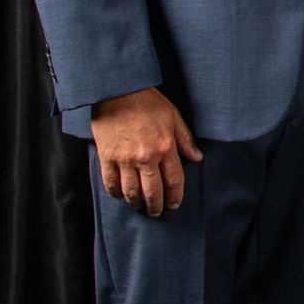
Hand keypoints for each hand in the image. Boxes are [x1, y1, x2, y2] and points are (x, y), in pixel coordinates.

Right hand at [92, 87, 201, 214]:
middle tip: (157, 212)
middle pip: (153, 191)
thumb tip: (196, 158)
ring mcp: (124, 159)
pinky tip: (120, 196)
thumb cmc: (148, 102)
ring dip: (136, 203)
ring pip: (131, 191)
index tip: (174, 204)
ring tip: (139, 206)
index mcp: (165, 147)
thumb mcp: (174, 118)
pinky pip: (110, 182)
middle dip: (156, 205)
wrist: (118, 91)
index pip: (174, 180)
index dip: (175, 196)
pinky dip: (116, 193)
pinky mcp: (106, 157)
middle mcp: (146, 157)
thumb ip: (185, 140)